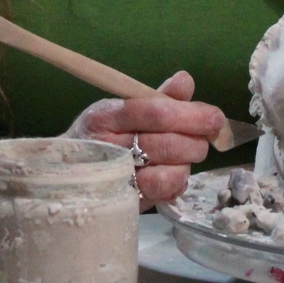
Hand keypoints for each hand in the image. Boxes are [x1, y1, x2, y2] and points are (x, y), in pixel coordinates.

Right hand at [66, 71, 227, 207]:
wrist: (69, 174)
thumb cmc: (102, 135)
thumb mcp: (122, 109)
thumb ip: (157, 97)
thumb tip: (185, 80)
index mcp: (107, 116)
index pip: (155, 112)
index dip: (190, 114)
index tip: (214, 117)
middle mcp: (110, 148)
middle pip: (167, 143)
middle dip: (196, 140)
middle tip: (202, 137)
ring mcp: (119, 179)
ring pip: (169, 172)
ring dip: (188, 162)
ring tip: (186, 154)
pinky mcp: (129, 201)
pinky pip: (165, 193)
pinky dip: (179, 180)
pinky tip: (176, 171)